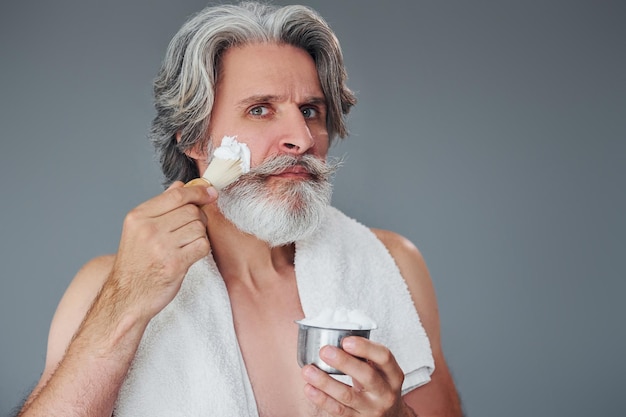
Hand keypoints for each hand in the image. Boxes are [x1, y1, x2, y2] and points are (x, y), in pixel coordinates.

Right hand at [107, 181, 216, 318]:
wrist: (127, 296)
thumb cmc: (136, 262)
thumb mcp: (140, 229)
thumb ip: (162, 205)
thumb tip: (181, 185)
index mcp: (139, 216)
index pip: (177, 195)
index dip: (198, 192)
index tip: (210, 192)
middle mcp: (148, 229)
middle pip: (192, 211)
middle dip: (198, 218)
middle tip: (190, 230)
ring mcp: (161, 247)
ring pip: (199, 228)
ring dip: (199, 236)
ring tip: (185, 245)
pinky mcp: (175, 264)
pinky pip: (202, 245)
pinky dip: (201, 249)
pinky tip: (189, 255)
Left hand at [302, 336, 413, 416]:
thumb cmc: (379, 386)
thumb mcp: (381, 371)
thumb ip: (365, 356)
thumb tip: (334, 335)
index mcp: (393, 375)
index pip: (384, 357)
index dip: (365, 347)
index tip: (345, 340)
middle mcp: (386, 393)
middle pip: (367, 376)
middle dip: (344, 362)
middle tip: (324, 351)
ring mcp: (372, 409)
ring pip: (347, 395)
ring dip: (325, 382)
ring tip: (308, 370)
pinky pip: (338, 411)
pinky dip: (321, 399)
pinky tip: (309, 388)